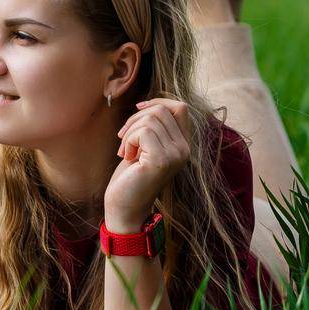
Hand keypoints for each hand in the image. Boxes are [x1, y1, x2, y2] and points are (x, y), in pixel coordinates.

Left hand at [105, 97, 192, 226]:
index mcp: (183, 144)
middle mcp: (184, 149)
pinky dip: (128, 140)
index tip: (138, 109)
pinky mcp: (162, 160)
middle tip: (123, 138)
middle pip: (162, 110)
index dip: (158, 102)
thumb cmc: (131, 176)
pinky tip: (126, 157)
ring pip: (150, 119)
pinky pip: (143, 132)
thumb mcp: (145, 147)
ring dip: (130, 132)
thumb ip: (153, 128)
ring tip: (126, 151)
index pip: (180, 107)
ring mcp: (176, 154)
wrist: (125, 207)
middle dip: (136, 119)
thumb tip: (148, 105)